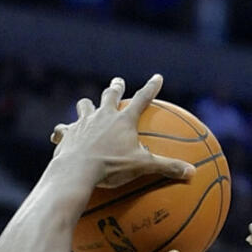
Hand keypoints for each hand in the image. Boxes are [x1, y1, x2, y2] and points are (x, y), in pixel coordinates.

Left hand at [51, 75, 194, 190]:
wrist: (78, 169)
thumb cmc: (112, 166)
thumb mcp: (142, 167)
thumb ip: (167, 168)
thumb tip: (192, 173)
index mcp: (124, 120)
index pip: (143, 99)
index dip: (151, 88)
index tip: (157, 78)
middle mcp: (103, 115)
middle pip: (110, 95)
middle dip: (115, 88)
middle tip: (117, 82)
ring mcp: (84, 122)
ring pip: (85, 105)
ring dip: (87, 105)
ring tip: (87, 106)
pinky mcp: (68, 133)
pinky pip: (63, 130)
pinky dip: (62, 132)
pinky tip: (59, 136)